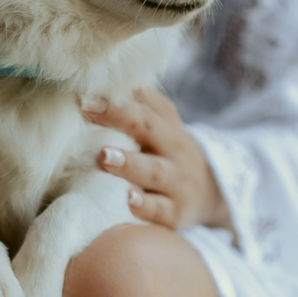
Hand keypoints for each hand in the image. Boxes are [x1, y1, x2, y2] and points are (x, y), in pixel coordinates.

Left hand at [84, 89, 233, 234]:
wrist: (211, 195)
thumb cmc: (170, 156)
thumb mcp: (165, 128)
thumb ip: (142, 106)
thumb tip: (104, 82)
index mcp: (168, 128)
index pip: (143, 108)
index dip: (116, 101)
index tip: (86, 97)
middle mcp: (174, 152)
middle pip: (149, 130)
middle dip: (120, 118)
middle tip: (89, 111)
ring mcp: (177, 183)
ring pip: (154, 172)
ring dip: (129, 164)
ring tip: (104, 157)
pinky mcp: (175, 214)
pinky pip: (160, 210)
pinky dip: (145, 207)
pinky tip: (129, 200)